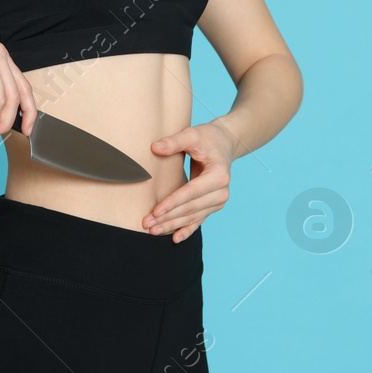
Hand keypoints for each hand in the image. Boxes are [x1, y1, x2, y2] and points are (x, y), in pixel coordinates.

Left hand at [143, 119, 236, 242]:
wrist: (224, 143)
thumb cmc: (208, 138)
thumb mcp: (192, 134)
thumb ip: (174, 141)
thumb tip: (155, 148)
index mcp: (218, 175)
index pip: (191, 193)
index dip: (172, 203)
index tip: (155, 211)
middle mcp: (221, 192)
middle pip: (190, 208)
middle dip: (168, 218)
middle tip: (146, 224)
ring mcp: (218, 201)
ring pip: (192, 217)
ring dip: (172, 225)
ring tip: (153, 231)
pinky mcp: (213, 205)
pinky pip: (199, 219)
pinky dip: (187, 230)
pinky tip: (175, 238)